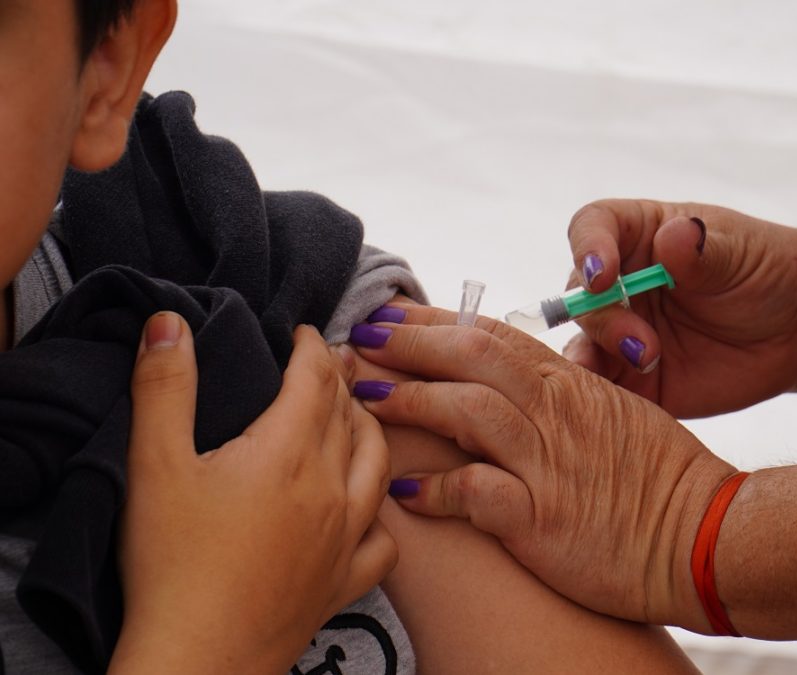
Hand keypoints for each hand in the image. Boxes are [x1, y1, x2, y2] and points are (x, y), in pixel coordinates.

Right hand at [110, 313, 396, 673]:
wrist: (197, 659)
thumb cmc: (171, 565)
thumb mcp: (154, 465)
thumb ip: (164, 387)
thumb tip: (169, 323)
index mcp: (287, 453)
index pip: (315, 379)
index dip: (311, 348)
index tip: (302, 334)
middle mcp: (330, 489)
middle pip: (348, 416)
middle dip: (338, 381)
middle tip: (324, 366)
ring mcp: (344, 538)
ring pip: (377, 465)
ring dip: (368, 431)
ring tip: (353, 417)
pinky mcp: (344, 582)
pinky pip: (384, 539)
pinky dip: (381, 512)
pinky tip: (367, 508)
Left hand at [349, 305, 736, 632]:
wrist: (707, 536)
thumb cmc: (661, 478)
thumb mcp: (613, 413)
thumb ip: (559, 394)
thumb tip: (507, 382)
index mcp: (571, 382)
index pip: (490, 334)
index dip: (431, 321)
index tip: (387, 315)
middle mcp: (556, 412)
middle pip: (470, 357)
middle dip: (407, 345)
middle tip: (358, 343)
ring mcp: (550, 463)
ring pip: (466, 411)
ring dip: (410, 402)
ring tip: (366, 402)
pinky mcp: (544, 518)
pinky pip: (477, 492)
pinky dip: (437, 488)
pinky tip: (407, 488)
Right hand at [563, 199, 796, 416]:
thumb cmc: (768, 271)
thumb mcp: (741, 253)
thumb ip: (702, 250)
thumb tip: (674, 236)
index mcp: (638, 236)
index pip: (592, 229)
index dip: (587, 248)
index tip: (601, 273)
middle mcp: (620, 284)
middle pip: (580, 296)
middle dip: (601, 318)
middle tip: (641, 341)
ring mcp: (624, 333)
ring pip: (584, 345)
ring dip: (596, 359)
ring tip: (644, 364)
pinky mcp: (636, 380)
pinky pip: (606, 390)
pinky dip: (607, 397)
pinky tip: (630, 400)